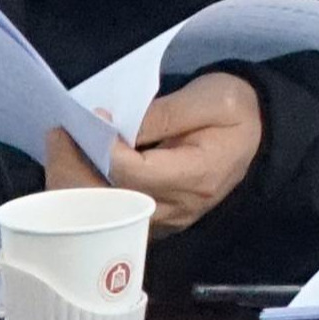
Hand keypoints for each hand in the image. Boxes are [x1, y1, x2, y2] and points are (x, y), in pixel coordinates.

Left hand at [45, 70, 261, 233]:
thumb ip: (161, 114)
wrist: (259, 133)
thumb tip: (112, 126)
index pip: (136, 174)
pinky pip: (109, 216)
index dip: (106, 148)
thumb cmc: (236, 111)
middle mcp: (179, 207)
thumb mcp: (210, 99)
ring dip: (73, 184)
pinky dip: (85, 194)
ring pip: (103, 215)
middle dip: (75, 169)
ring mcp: (166, 220)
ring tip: (62, 148)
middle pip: (111, 203)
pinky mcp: (155, 220)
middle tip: (59, 134)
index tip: (93, 118)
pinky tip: (76, 167)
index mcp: (198, 175)